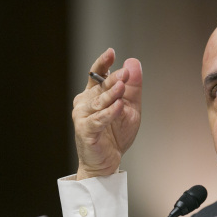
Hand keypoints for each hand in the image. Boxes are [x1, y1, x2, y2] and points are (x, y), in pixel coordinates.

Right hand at [72, 48, 142, 179]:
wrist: (108, 163)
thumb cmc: (116, 135)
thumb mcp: (130, 108)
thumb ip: (133, 88)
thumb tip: (132, 62)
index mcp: (94, 94)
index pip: (97, 74)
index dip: (103, 63)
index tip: (111, 52)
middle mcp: (85, 102)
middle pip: (99, 86)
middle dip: (112, 79)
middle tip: (125, 73)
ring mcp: (83, 116)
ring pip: (98, 102)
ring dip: (110, 94)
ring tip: (122, 86)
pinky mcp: (85, 130)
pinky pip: (98, 120)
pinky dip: (109, 113)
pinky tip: (118, 107)